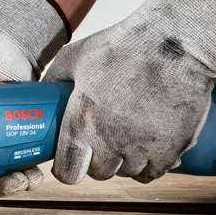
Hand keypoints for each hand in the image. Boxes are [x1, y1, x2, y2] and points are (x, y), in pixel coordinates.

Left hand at [44, 0, 215, 183]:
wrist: (174, 41)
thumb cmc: (123, 46)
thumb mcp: (75, 57)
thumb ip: (54, 81)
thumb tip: (41, 96)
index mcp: (81, 122)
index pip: (67, 172)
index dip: (67, 169)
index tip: (72, 160)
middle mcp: (110, 141)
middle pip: (99, 173)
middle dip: (98, 160)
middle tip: (103, 140)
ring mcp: (142, 147)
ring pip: (127, 172)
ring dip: (124, 160)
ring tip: (127, 136)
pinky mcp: (171, 148)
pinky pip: (153, 173)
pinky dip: (149, 164)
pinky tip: (147, 145)